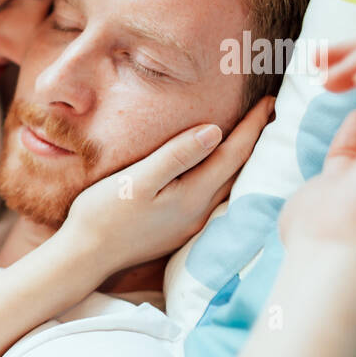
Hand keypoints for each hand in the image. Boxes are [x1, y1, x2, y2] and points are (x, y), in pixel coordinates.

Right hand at [64, 95, 273, 274]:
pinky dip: (225, 176)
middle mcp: (199, 212)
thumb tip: (214, 131)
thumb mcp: (137, 180)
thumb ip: (175, 156)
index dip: (253, 126)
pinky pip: (213, 196)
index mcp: (192, 195)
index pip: (234, 154)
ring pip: (229, 186)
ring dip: (242, 161)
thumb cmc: (103, 214)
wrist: (85, 256)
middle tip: (270, 113)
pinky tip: (219, 171)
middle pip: (239, 171)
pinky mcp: (178, 229)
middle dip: (256, 141)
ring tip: (252, 138)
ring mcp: (190, 224)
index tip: (269, 100)